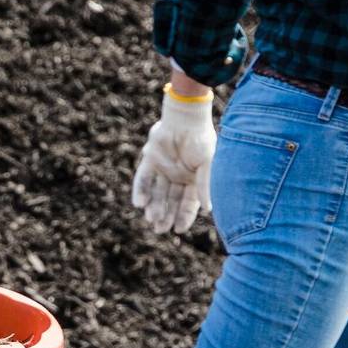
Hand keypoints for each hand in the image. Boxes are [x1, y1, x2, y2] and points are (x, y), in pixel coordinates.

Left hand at [131, 85, 215, 233]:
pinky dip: (141, 190)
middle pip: (170, 200)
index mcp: (193, 179)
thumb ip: (205, 186)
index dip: (184, 217)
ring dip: (154, 206)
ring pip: (156, 192)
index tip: (178, 230)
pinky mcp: (150, 159)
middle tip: (160, 230)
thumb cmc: (201, 140)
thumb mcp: (207, 165)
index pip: (188, 203)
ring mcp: (163, 168)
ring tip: (151, 219)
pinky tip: (139, 204)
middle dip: (165, 215)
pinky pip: (143, 178)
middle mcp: (178, 176)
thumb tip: (208, 210)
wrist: (186, 117)